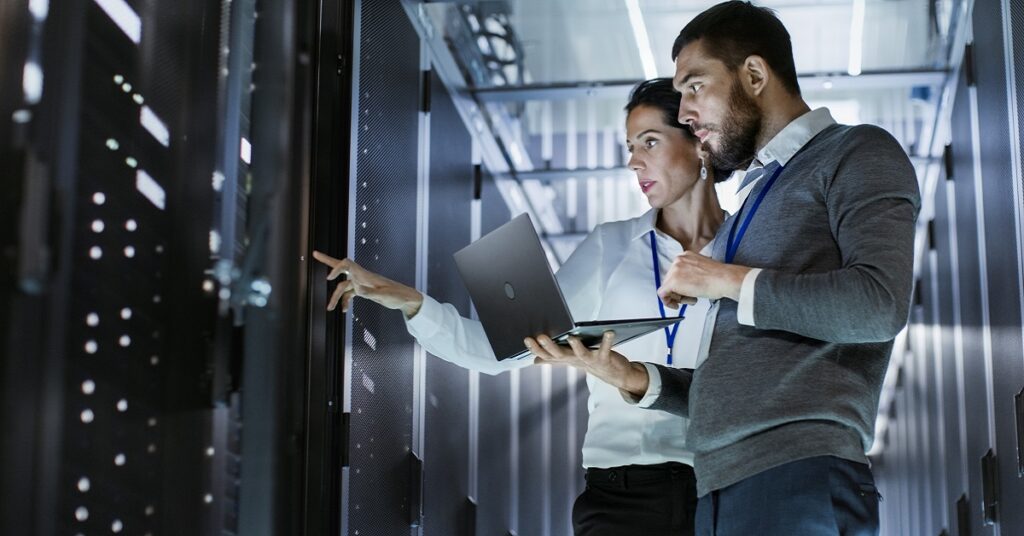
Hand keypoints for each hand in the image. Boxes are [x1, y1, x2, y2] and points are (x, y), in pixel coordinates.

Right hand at [311, 250, 423, 315]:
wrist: (405, 298)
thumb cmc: (397, 295)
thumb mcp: (384, 295)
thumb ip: (371, 293)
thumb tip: (358, 291)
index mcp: (365, 275)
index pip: (346, 264)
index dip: (336, 268)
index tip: (329, 278)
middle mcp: (361, 277)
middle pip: (341, 267)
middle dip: (327, 261)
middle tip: (314, 253)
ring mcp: (361, 283)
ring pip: (343, 287)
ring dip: (335, 297)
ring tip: (329, 308)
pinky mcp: (363, 290)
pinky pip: (349, 294)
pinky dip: (345, 301)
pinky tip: (344, 311)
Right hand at [524, 332, 649, 397]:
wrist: (614, 374)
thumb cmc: (590, 362)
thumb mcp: (570, 360)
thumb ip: (553, 358)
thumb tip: (535, 360)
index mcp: (566, 358)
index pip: (547, 354)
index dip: (536, 348)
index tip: (526, 339)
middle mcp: (576, 360)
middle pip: (560, 354)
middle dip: (550, 346)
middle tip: (541, 336)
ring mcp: (590, 360)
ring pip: (581, 354)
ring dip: (576, 346)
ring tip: (571, 337)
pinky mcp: (605, 358)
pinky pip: (606, 349)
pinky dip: (608, 341)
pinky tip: (609, 332)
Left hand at [657, 251, 750, 307]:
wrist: (724, 279)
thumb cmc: (719, 277)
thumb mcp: (702, 269)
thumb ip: (691, 273)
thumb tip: (686, 283)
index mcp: (685, 255)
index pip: (675, 272)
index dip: (680, 285)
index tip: (685, 291)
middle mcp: (678, 260)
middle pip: (669, 280)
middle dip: (678, 292)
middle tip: (689, 297)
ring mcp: (674, 270)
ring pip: (667, 287)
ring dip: (678, 297)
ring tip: (691, 299)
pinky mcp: (673, 282)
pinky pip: (662, 294)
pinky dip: (667, 302)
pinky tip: (676, 305)